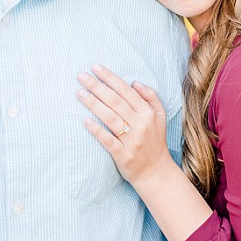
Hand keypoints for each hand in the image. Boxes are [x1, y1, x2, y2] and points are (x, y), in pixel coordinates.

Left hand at [76, 64, 171, 185]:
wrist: (156, 172)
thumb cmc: (155, 142)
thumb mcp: (160, 117)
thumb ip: (151, 97)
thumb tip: (134, 82)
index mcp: (148, 113)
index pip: (126, 90)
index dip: (110, 78)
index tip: (95, 68)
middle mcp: (141, 124)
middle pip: (115, 101)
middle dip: (97, 86)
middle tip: (81, 76)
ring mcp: (132, 140)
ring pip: (110, 117)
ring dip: (93, 103)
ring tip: (79, 92)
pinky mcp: (123, 154)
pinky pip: (108, 140)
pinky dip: (96, 130)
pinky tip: (85, 120)